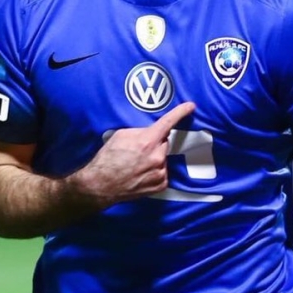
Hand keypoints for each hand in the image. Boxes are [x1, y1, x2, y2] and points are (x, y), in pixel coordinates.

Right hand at [77, 101, 195, 205]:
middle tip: (138, 151)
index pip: (168, 123)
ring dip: (154, 159)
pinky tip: (141, 174)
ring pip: (163, 158)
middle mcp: (157, 157)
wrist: (101, 185)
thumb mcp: (121, 136)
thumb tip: (150, 132)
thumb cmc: (107, 160)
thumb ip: (140, 131)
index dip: (180, 112)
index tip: (190, 106)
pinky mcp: (160, 185)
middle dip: (154, 144)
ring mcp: (160, 172)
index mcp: (148, 141)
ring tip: (137, 165)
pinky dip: (154, 172)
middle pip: (163, 143)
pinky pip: (162, 172)